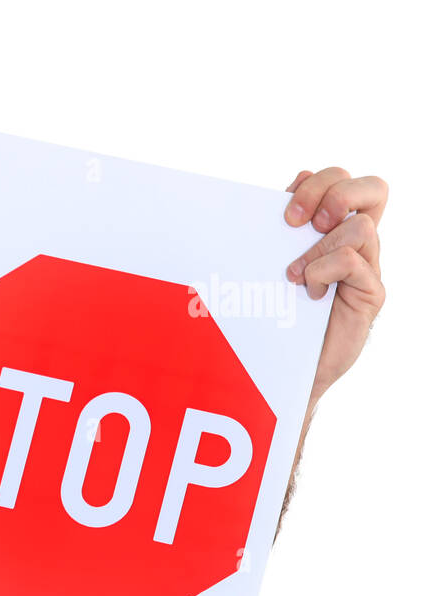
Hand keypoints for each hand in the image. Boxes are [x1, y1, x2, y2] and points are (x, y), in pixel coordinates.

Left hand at [282, 167, 387, 401]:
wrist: (282, 366)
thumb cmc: (273, 312)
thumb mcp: (271, 262)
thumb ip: (283, 228)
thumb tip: (290, 183)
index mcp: (333, 229)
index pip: (343, 179)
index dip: (318, 183)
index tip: (286, 212)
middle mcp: (357, 243)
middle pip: (374, 188)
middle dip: (335, 193)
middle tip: (302, 224)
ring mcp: (368, 267)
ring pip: (361, 226)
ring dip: (318, 247)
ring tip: (294, 276)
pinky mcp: (371, 293)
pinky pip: (354, 262)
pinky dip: (323, 272)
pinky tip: (308, 294)